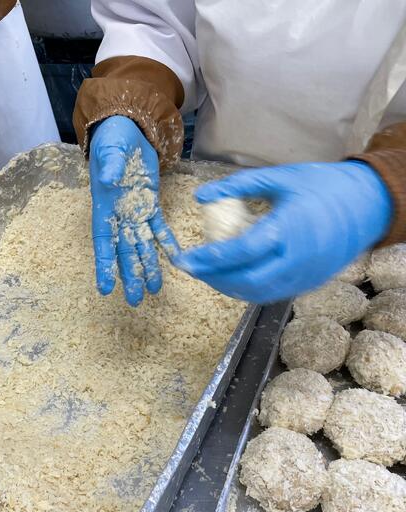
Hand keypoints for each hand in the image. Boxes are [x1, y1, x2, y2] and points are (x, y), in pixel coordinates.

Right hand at [89, 116, 180, 305]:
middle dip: (130, 275)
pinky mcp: (151, 203)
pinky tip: (175, 258)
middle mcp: (119, 215)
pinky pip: (159, 226)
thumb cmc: (112, 139)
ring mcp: (136, 211)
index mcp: (104, 206)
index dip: (104, 265)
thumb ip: (110, 165)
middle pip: (124, 251)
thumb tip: (109, 180)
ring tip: (154, 290)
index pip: (103, 242)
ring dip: (148, 267)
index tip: (105, 288)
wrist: (127, 127)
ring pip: (143, 245)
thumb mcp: (110, 149)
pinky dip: (166, 242)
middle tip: (135, 300)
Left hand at [175, 161, 392, 303]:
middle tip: (189, 267)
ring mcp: (305, 275)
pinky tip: (231, 275)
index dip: (208, 259)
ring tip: (206, 272)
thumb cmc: (321, 186)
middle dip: (212, 277)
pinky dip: (247, 288)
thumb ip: (237, 185)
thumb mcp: (279, 178)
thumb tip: (200, 195)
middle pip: (245, 280)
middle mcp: (297, 258)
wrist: (368, 204)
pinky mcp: (310, 284)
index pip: (240, 252)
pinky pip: (272, 294)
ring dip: (227, 286)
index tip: (183, 258)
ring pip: (257, 294)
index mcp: (289, 229)